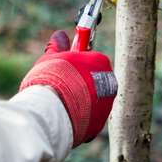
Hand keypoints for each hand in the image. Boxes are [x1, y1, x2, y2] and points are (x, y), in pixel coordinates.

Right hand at [20, 31, 116, 146]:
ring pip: (91, 101)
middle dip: (79, 82)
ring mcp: (105, 107)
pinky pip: (87, 119)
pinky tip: (62, 115)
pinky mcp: (97, 126)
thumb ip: (57, 47)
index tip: (67, 64)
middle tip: (60, 84)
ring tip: (58, 102)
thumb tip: (59, 35)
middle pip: (94, 80)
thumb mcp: (51, 57)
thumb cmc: (52, 79)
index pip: (92, 59)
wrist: (51, 111)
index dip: (77, 62)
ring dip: (78, 101)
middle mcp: (109, 84)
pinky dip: (77, 118)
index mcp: (101, 62)